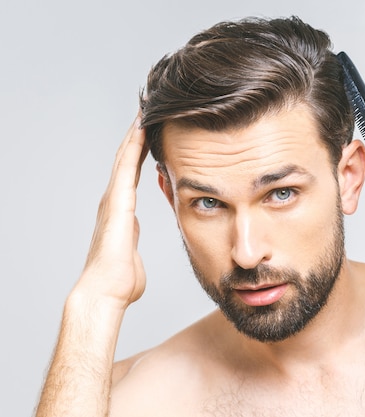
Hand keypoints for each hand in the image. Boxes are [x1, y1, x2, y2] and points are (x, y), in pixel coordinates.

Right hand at [72, 113, 148, 309]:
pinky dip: (133, 147)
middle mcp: (115, 201)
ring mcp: (114, 200)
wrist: (105, 292)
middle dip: (136, 135)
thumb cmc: (120, 281)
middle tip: (147, 109)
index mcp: (121, 211)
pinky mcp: (118, 202)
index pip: (132, 173)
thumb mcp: (129, 256)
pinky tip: (141, 129)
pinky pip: (126, 167)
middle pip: (126, 159)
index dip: (140, 151)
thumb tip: (128, 250)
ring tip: (145, 109)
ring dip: (134, 133)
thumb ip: (130, 246)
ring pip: (125, 157)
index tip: (151, 131)